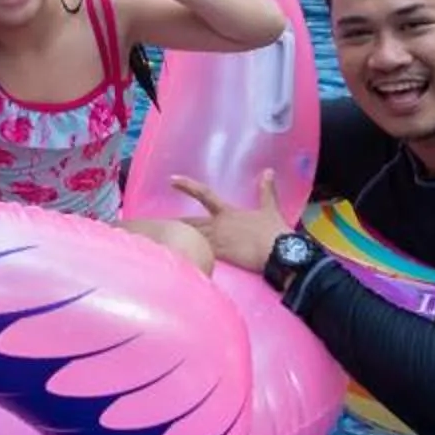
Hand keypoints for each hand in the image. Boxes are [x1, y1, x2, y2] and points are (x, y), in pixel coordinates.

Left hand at [171, 169, 292, 272]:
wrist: (279, 253)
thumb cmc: (273, 231)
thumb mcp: (270, 209)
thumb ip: (266, 190)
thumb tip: (268, 171)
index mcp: (227, 213)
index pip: (204, 194)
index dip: (187, 186)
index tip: (171, 179)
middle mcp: (218, 226)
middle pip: (191, 224)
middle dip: (175, 224)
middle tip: (155, 224)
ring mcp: (217, 243)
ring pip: (192, 240)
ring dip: (177, 241)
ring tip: (160, 243)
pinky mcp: (220, 259)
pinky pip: (200, 257)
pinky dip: (190, 258)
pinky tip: (178, 263)